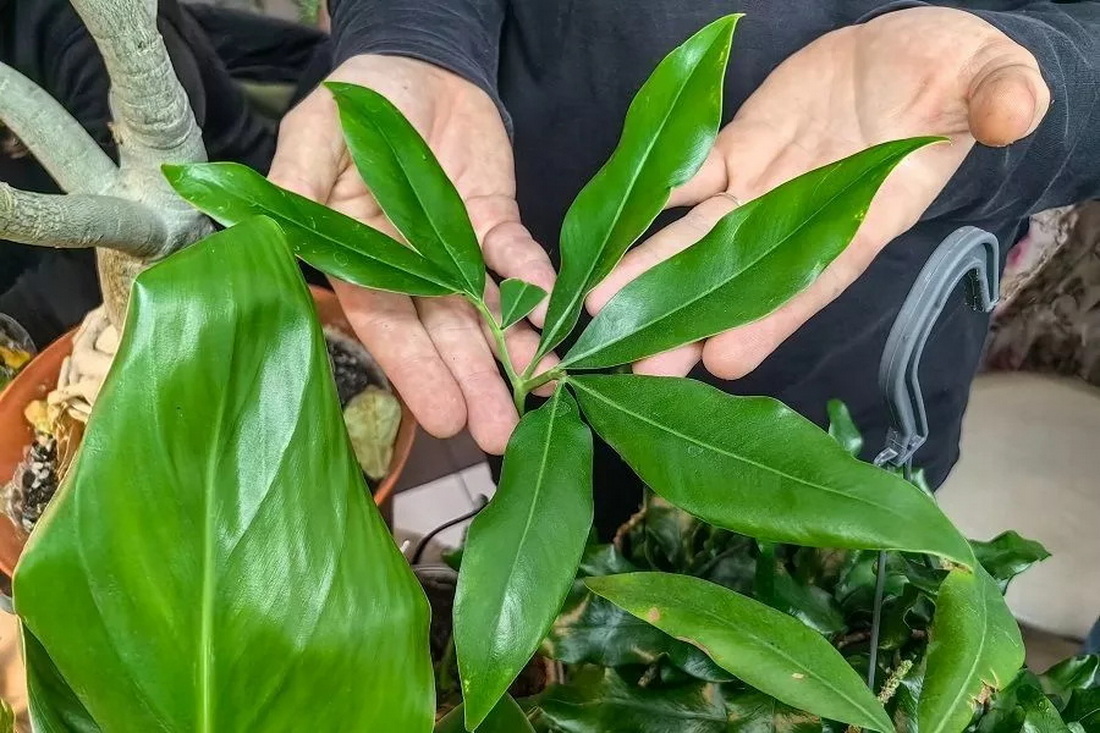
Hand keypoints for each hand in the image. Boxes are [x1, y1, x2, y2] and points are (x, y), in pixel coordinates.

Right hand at [270, 56, 556, 453]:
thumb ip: (298, 185)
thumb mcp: (316, 135)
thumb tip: (273, 237)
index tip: (444, 417)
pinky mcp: (494, 224)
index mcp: (359, 258)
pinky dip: (532, 276)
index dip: (415, 369)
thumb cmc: (358, 100)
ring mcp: (456, 251)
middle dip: (471, 379)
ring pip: (485, 310)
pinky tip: (550, 303)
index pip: (386, 323)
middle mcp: (410, 268)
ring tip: (539, 391)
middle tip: (500, 431)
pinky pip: (514, 255)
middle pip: (442, 331)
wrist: (420, 61)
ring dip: (511, 350)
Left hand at [589, 7, 1049, 378]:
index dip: (771, 321)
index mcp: (866, 219)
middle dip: (686, 320)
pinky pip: (688, 177)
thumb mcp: (987, 79)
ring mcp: (764, 189)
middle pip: (739, 278)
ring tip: (597, 308)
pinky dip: (651, 202)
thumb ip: (996, 96)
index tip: (722, 362)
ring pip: (698, 237)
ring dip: (648, 270)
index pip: (816, 278)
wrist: (911, 58)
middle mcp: (804, 221)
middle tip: (630, 363)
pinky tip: (606, 230)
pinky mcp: (738, 151)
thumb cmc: (957, 79)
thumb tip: (1016, 108)